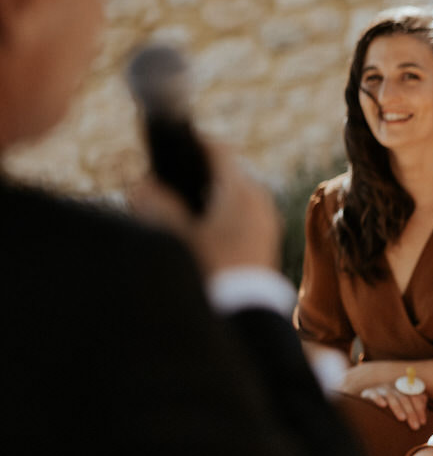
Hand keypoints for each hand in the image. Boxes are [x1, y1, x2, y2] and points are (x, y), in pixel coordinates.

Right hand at [130, 147, 280, 274]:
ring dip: (204, 197)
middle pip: (222, 173)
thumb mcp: (175, 236)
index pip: (216, 149)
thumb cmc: (212, 270)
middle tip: (163, 184)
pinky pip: (239, 215)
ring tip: (174, 210)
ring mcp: (266, 221)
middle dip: (192, 176)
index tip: (167, 145)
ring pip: (230, 195)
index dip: (190, 142)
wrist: (247, 313)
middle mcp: (260, 200)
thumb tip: (142, 186)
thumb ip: (154, 204)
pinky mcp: (265, 241)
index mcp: (241, 191)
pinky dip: (217, 215)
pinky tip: (196, 232)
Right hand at [357, 381, 427, 429]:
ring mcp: (382, 388)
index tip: (423, 423)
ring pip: (391, 397)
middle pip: (405, 398)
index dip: (420, 410)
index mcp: (405, 388)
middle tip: (415, 426)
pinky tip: (383, 405)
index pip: (415, 397)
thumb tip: (424, 419)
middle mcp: (394, 387)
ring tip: (402, 418)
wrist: (370, 398)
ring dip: (398, 408)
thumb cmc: (393, 404)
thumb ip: (417, 406)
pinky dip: (378, 399)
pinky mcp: (370, 392)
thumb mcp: (405, 404)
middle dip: (411, 413)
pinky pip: (375, 394)